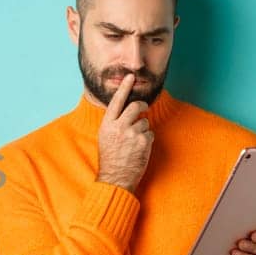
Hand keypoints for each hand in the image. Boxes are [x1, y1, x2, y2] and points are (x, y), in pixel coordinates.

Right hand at [95, 74, 153, 193]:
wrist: (116, 177)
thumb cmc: (110, 157)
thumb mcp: (105, 137)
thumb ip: (114, 123)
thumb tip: (127, 111)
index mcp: (107, 124)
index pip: (117, 101)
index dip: (124, 87)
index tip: (130, 77)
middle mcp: (119, 127)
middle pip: (136, 106)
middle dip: (142, 106)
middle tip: (143, 109)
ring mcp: (132, 134)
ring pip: (145, 121)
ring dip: (143, 128)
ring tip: (135, 141)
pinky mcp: (143, 142)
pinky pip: (150, 133)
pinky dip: (147, 139)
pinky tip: (140, 148)